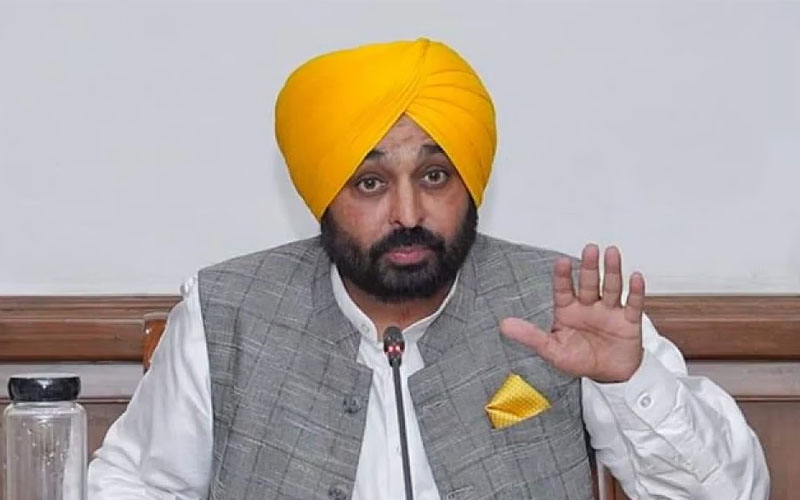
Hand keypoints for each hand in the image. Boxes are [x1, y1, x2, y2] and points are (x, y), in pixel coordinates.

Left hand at [500, 244, 644, 382]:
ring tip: (611, 253)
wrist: (609, 377)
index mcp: (568, 311)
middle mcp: (589, 307)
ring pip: (611, 288)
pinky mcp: (628, 322)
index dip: (563, 276)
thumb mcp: (552, 350)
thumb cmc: (580, 360)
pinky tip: (634, 277)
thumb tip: (505, 325)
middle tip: (589, 250)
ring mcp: (609, 312)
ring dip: (612, 271)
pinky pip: (633, 305)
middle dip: (589, 267)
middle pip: (589, 284)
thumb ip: (530, 336)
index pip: (564, 289)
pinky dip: (635, 291)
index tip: (562, 262)